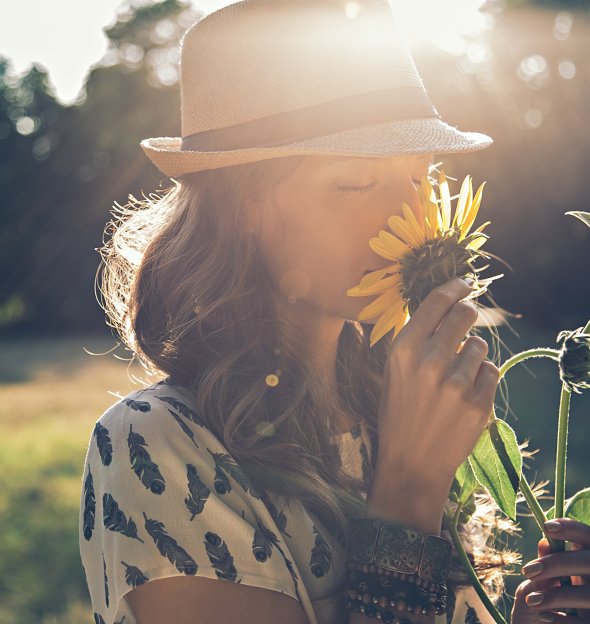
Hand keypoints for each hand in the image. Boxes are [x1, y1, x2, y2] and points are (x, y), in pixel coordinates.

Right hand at [372, 277, 499, 493]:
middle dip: (468, 314)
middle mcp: (429, 361)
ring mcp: (456, 383)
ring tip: (455, 376)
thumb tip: (443, 305)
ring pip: (480, 345)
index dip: (455, 286)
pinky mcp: (478, 403)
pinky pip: (491, 370)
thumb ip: (416, 338)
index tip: (464, 283)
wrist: (411, 462)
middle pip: (466, 314)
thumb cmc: (398, 412)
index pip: (437, 301)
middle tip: (464, 323)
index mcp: (403, 349)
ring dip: (472, 354)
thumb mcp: (393, 370)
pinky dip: (481, 378)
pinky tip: (464, 394)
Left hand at [512, 518, 589, 623]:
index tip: (547, 526)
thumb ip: (544, 564)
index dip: (572, 528)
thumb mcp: (537, 581)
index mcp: (585, 560)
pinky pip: (585, 621)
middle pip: (588, 561)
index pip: (587, 537)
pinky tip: (543, 616)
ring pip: (588, 594)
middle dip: (557, 563)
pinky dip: (562, 619)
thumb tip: (545, 543)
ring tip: (531, 600)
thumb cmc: (540, 602)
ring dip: (556, 595)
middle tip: (528, 570)